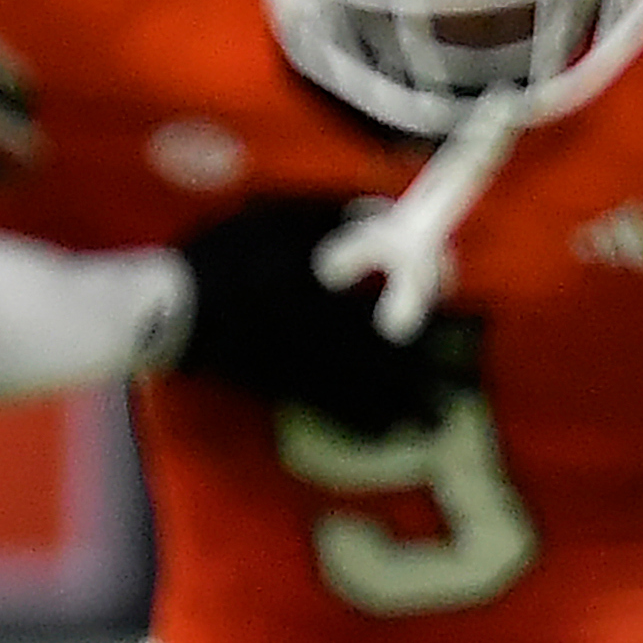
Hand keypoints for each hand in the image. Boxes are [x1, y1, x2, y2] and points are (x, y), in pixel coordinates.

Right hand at [173, 196, 478, 435]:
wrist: (174, 309)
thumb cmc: (228, 259)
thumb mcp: (279, 217)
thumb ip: (333, 214)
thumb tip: (382, 210)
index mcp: (340, 300)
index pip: (407, 308)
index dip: (441, 313)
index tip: (468, 316)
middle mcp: (333, 343)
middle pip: (399, 365)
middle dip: (435, 375)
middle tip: (464, 388)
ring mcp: (310, 372)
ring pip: (372, 396)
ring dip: (409, 408)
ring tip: (438, 420)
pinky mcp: (285, 390)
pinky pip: (337, 414)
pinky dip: (366, 425)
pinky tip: (382, 432)